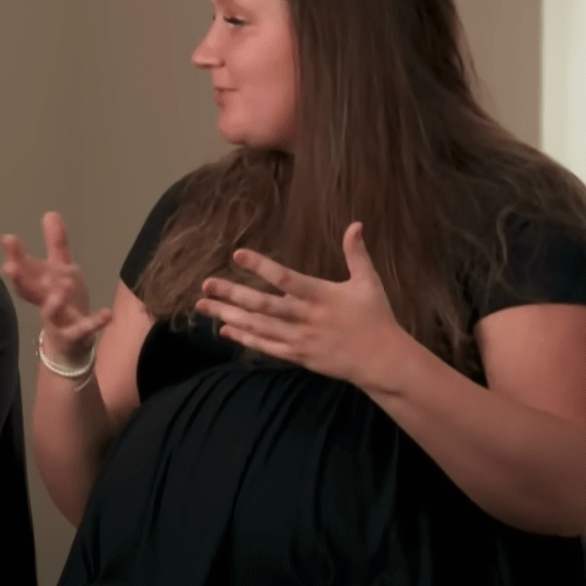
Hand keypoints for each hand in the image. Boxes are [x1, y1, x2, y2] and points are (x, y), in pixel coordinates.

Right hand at [0, 212, 112, 362]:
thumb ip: (56, 244)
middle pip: (29, 289)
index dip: (16, 255)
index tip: (7, 239)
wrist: (71, 344)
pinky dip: (95, 322)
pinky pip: (84, 329)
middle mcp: (44, 301)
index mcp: (41, 285)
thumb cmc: (63, 303)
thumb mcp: (61, 270)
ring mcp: (57, 321)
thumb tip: (50, 213)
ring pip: (51, 311)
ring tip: (64, 284)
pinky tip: (107, 313)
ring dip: (55, 300)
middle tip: (10, 266)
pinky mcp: (75, 336)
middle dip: (19, 277)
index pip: (25, 269)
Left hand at [193, 222, 417, 389]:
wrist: (382, 361)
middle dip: (231, 294)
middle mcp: (306, 317)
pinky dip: (244, 338)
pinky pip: (266, 346)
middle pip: (262, 305)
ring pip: (258, 326)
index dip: (260, 266)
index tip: (237, 254)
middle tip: (206, 285)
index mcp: (321, 295)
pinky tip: (225, 330)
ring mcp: (300, 339)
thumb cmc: (376, 318)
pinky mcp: (298, 355)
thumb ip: (356, 253)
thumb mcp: (369, 282)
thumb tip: (355, 224)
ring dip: (229, 316)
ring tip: (203, 306)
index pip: (285, 278)